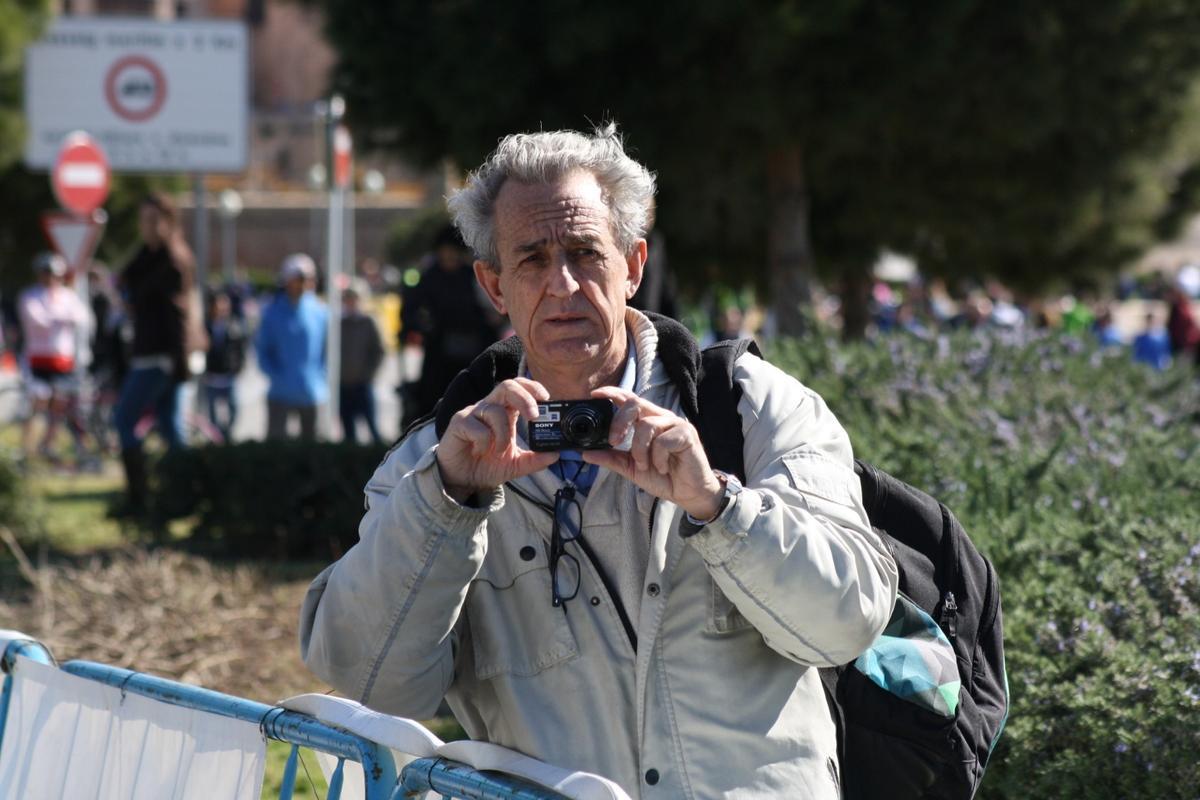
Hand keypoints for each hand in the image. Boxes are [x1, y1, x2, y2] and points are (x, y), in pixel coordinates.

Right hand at [436, 378, 557, 501]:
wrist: (460, 479)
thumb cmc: (486, 466)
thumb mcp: (515, 465)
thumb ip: (534, 460)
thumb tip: (556, 454)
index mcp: (505, 412)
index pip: (520, 388)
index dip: (533, 388)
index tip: (547, 399)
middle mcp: (490, 407)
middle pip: (508, 386)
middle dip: (525, 398)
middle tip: (534, 416)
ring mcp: (473, 413)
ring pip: (495, 411)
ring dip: (504, 434)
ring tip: (500, 451)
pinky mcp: (459, 423)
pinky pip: (478, 428)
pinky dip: (484, 442)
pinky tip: (480, 451)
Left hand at [582, 387, 723, 519]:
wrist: (688, 494)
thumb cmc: (664, 477)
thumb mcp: (632, 468)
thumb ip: (611, 458)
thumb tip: (585, 452)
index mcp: (648, 421)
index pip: (630, 399)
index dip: (613, 392)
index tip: (596, 394)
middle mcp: (662, 418)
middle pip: (635, 403)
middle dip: (619, 422)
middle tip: (613, 442)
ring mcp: (675, 424)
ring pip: (647, 425)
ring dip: (640, 450)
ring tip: (645, 465)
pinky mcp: (687, 435)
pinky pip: (663, 441)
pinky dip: (658, 458)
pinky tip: (663, 468)